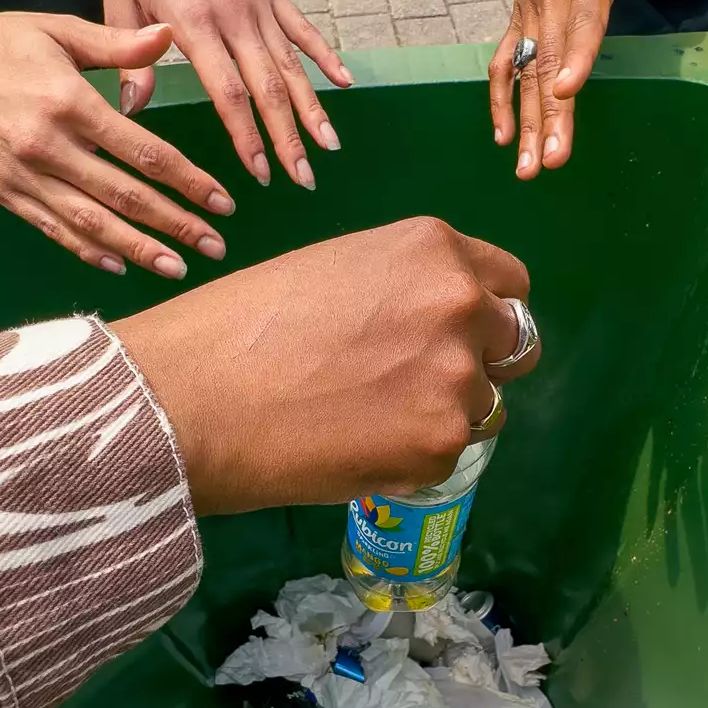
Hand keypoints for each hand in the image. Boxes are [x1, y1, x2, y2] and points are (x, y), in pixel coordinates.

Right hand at [0, 9, 234, 279]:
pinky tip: (120, 265)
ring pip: (91, 223)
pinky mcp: (4, 192)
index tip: (223, 202)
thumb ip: (119, 43)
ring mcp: (23, 175)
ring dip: (138, 249)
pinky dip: (88, 250)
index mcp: (70, 103)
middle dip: (175, 224)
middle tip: (215, 246)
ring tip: (178, 267)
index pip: (144, 153)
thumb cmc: (5, 41)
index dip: (189, 181)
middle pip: (125, 196)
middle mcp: (47, 146)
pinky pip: (53, 229)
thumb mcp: (62, 30)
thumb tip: (170, 35)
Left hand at [104, 0, 350, 190]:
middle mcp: (234, 13)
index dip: (247, 135)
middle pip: (269, 86)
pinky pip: (303, 28)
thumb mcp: (117, 2)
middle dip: (289, 137)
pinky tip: (344, 84)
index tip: (260, 171)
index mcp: (194, 20)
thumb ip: (129, 59)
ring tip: (329, 146)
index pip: (228, 91)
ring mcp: (257, 2)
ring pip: (291, 64)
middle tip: (304, 178)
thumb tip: (135, 111)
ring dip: (312, 108)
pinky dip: (325, 56)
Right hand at [111, 216, 536, 512]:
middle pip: (515, 343)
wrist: (191, 398)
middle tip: (418, 384)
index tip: (457, 333)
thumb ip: (398, 289)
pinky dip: (413, 458)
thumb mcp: (333, 270)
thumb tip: (423, 327)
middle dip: (480, 362)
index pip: (509, 283)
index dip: (484, 311)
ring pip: (485, 405)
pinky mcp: (441, 446)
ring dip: (444, 414)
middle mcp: (461, 305)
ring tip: (370, 421)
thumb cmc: (237, 326)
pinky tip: (354, 449)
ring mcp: (458, 379)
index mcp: (433, 249)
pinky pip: (448, 454)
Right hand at [489, 0, 707, 177]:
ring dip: (522, 119)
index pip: (582, 20)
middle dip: (548, 115)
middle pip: (547, 60)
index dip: (575, 57)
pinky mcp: (521, 6)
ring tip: (525, 166)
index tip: (568, 91)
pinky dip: (500, 95)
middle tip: (550, 163)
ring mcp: (530, 1)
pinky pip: (505, 57)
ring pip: (523, 68)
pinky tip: (503, 134)